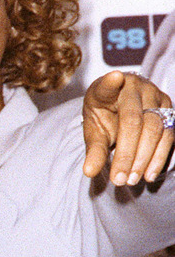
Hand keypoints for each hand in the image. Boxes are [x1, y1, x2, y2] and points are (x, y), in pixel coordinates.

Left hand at [82, 70, 173, 185]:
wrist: (121, 109)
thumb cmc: (103, 119)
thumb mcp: (94, 132)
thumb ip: (94, 150)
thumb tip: (89, 172)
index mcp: (104, 88)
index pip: (107, 85)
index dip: (111, 82)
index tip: (115, 77)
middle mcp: (131, 87)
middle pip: (133, 120)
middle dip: (127, 153)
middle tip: (120, 179)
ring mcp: (153, 94)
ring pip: (154, 128)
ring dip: (144, 158)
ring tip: (132, 180)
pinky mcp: (168, 105)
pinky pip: (169, 134)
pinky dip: (159, 157)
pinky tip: (149, 174)